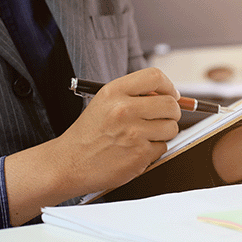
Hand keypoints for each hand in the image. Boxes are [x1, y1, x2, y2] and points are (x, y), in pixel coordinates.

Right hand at [5, 68, 180, 224]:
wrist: (69, 163)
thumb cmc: (89, 134)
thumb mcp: (104, 103)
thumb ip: (134, 95)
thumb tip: (170, 95)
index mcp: (114, 92)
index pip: (155, 77)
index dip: (168, 86)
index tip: (171, 94)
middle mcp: (124, 110)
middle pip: (170, 104)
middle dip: (172, 113)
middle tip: (162, 118)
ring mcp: (133, 133)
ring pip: (172, 128)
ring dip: (164, 133)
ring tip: (144, 136)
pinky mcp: (139, 155)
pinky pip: (163, 147)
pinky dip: (154, 150)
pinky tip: (135, 150)